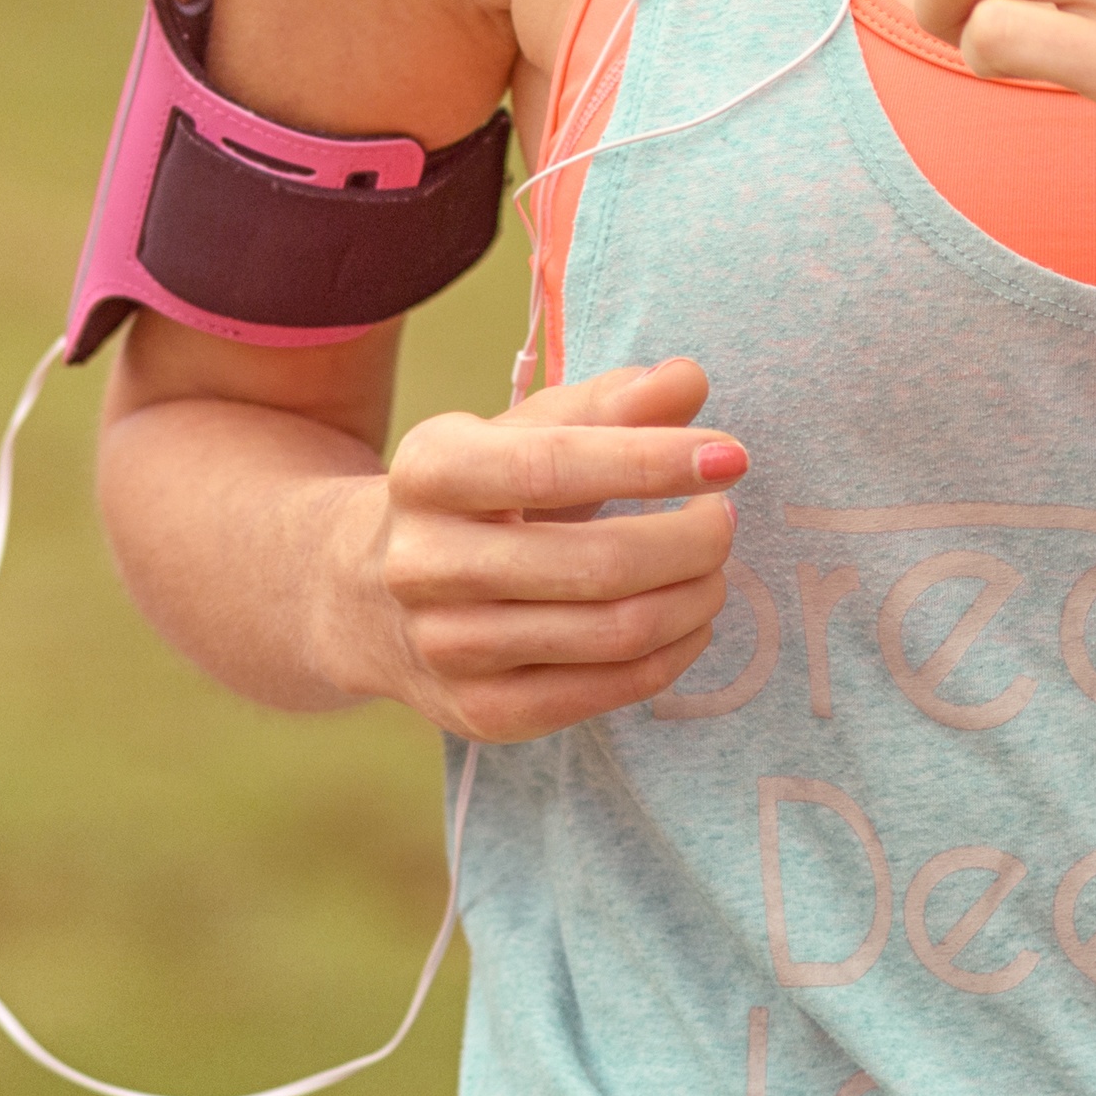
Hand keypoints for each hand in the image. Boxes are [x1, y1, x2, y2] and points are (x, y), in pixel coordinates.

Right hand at [352, 359, 751, 741]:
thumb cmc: (477, 497)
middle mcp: (423, 564)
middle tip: (725, 519)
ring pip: (611, 634)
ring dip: (692, 599)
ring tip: (714, 569)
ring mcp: (447, 648)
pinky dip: (672, 655)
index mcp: (429, 471)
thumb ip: (607, 406)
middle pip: (596, 565)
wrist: (365, 594)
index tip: (730, 457)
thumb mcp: (522, 434)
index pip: (553, 467)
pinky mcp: (481, 713)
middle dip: (691, 541)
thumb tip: (687, 382)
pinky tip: (690, 621)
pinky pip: (606, 692)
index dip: (650, 462)